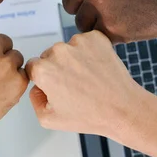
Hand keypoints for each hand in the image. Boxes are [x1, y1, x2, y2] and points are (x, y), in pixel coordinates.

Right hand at [25, 31, 156, 156]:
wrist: (123, 109)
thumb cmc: (89, 116)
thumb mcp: (49, 119)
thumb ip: (34, 99)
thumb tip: (36, 85)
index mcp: (43, 70)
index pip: (33, 66)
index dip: (43, 78)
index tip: (57, 87)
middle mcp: (58, 52)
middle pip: (50, 56)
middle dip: (58, 67)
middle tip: (75, 85)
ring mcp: (78, 43)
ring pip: (68, 48)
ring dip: (74, 59)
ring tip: (88, 78)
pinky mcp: (95, 37)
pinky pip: (85, 42)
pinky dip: (90, 51)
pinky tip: (97, 68)